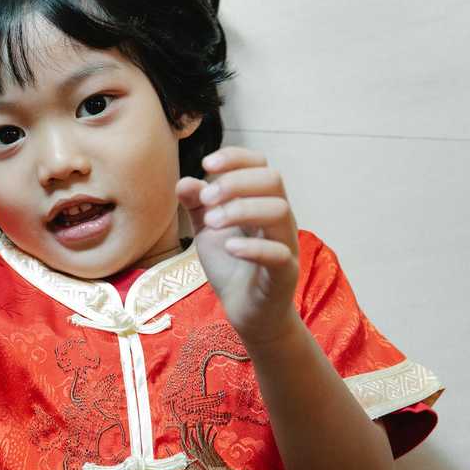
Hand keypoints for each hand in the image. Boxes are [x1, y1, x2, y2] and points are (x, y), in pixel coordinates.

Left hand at [176, 146, 300, 348]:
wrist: (246, 312)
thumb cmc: (231, 266)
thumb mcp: (207, 232)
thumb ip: (197, 206)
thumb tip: (183, 181)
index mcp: (262, 202)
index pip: (261, 164)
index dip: (236, 157)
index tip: (206, 164)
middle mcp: (279, 218)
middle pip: (273, 180)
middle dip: (236, 182)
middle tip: (206, 200)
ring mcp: (285, 244)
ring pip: (279, 210)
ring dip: (241, 210)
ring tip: (211, 222)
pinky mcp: (285, 273)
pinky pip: (279, 253)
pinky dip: (253, 246)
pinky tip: (229, 248)